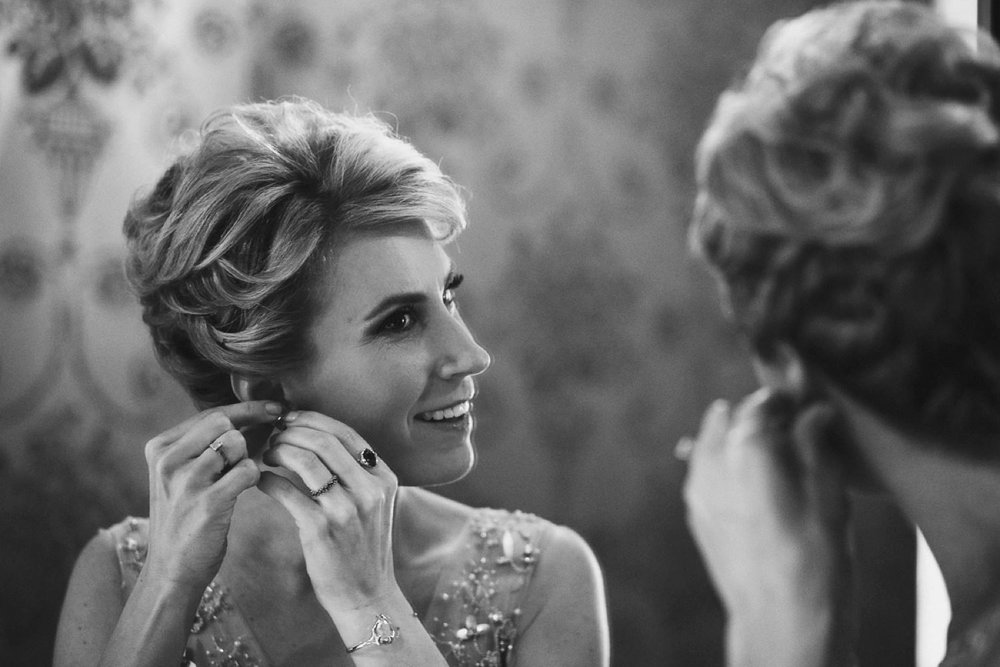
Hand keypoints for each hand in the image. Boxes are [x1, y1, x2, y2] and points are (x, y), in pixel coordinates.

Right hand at [142, 401, 279, 590]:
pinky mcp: (207, 502)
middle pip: (223, 423)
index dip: (247, 409)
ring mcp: (185, 481)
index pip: (211, 413)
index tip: (277, 408)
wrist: (172, 569)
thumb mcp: (185, 473)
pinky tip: (242, 492)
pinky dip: (253, 478)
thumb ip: (211, 443)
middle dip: (241, 440)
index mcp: (160, 447)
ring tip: (231, 482)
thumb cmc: (187, 515)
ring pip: (235, 443)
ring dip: (244, 460)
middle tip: (238, 464)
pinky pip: (248, 470)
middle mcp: (167, 460)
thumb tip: (261, 413)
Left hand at [257, 411, 399, 613]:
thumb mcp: (375, 505)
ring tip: (267, 455)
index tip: (290, 419)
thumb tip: (319, 439)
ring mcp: (346, 509)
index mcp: (383, 478)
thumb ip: (357, 474)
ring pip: (307, 461)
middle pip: (325, 441)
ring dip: (280, 451)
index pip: (346, 433)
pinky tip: (262, 480)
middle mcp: (369, 489)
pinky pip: (287, 492)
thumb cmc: (363, 547)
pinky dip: (269, 480)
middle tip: (274, 436)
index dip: (313, 420)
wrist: (367, 595)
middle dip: (292, 432)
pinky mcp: (321, 529)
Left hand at [682, 390, 852, 665]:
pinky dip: (721, 466)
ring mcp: (698, 489)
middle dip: (754, 416)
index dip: (782, 398)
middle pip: (726, 418)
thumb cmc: (816, 561)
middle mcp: (713, 462)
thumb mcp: (830, 494)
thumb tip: (814, 413)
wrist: (781, 622)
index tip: (800, 402)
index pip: (759, 402)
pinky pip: (703, 473)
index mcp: (746, 447)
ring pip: (709, 443)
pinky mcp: (696, 514)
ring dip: (733, 439)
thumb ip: (816, 444)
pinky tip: (749, 480)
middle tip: (788, 426)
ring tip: (769, 453)